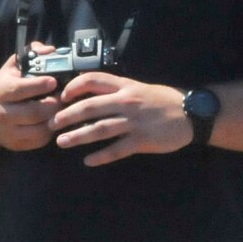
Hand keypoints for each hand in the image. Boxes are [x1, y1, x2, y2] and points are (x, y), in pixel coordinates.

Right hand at [0, 50, 60, 152]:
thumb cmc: (4, 86)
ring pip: (40, 129)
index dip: (39, 86)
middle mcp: (3, 113)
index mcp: (1, 90)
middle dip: (54, 104)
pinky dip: (50, 131)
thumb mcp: (13, 66)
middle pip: (34, 112)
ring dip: (55, 119)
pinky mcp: (16, 144)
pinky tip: (53, 121)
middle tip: (65, 97)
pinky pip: (39, 141)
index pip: (21, 89)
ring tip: (62, 109)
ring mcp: (9, 131)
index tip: (54, 81)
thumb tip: (50, 50)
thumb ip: (31, 54)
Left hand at [49, 71, 189, 165]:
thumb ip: (116, 89)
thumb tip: (89, 93)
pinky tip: (88, 161)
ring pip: (100, 129)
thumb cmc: (162, 100)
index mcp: (124, 85)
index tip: (61, 96)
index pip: (93, 80)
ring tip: (62, 142)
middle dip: (67, 116)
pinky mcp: (142, 140)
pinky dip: (101, 156)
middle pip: (90, 107)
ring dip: (78, 136)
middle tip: (52, 124)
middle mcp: (126, 101)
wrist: (190, 114)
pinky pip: (117, 149)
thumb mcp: (138, 87)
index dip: (73, 87)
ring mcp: (134, 121)